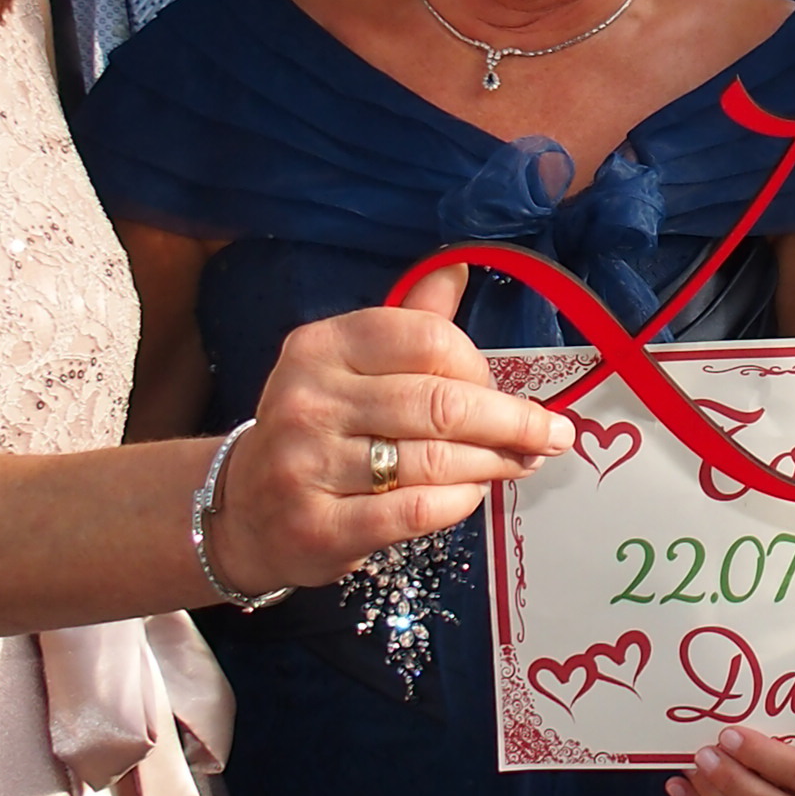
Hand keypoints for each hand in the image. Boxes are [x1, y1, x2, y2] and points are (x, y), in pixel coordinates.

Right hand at [210, 265, 574, 597]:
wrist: (244, 512)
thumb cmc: (320, 428)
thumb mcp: (350, 365)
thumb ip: (409, 323)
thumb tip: (458, 268)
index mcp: (322, 346)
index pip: (428, 339)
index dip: (479, 366)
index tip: (504, 388)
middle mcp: (309, 400)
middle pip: (442, 404)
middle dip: (511, 421)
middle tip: (549, 435)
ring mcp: (308, 466)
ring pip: (436, 460)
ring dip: (493, 463)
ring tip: (519, 463)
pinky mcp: (319, 527)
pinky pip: (416, 511)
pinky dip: (459, 502)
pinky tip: (473, 494)